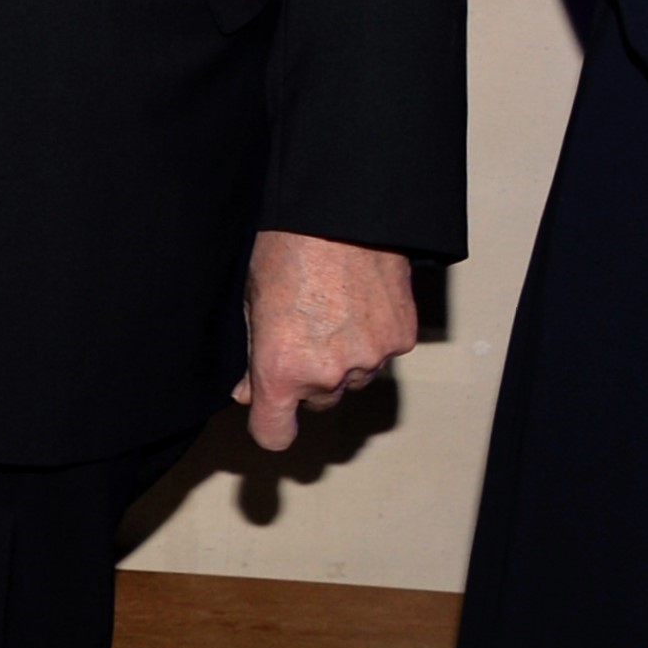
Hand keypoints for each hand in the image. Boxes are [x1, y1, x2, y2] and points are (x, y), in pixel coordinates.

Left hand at [234, 230, 417, 452]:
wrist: (343, 213)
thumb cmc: (288, 247)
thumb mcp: (252, 301)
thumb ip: (251, 353)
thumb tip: (246, 390)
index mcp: (283, 369)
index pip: (274, 434)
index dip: (270, 424)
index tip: (270, 413)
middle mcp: (328, 375)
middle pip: (318, 402)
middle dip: (309, 379)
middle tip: (303, 334)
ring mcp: (370, 360)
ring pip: (353, 379)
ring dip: (343, 360)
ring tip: (333, 310)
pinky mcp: (400, 340)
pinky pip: (383, 354)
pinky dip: (372, 338)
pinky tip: (360, 303)